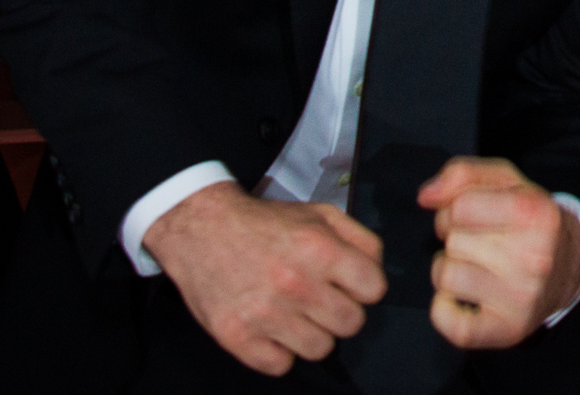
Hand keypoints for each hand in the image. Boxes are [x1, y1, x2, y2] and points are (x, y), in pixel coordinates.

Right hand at [142, 181, 386, 375]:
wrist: (201, 229)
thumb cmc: (266, 223)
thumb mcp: (321, 214)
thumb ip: (360, 240)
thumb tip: (377, 273)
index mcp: (320, 250)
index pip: (375, 290)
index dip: (365, 287)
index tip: (349, 283)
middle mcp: (296, 284)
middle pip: (351, 324)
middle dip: (341, 311)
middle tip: (321, 299)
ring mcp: (265, 315)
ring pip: (320, 349)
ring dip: (312, 333)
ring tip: (295, 312)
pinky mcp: (237, 338)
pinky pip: (281, 366)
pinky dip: (279, 351)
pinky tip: (271, 328)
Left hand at [420, 158, 579, 348]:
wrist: (568, 267)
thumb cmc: (528, 220)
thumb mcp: (506, 182)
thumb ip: (463, 175)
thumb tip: (425, 196)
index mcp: (535, 213)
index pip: (459, 207)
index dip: (453, 209)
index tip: (468, 216)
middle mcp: (534, 257)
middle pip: (452, 242)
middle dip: (456, 238)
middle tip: (478, 242)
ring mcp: (522, 297)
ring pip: (446, 276)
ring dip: (451, 270)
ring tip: (475, 267)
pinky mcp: (508, 329)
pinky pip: (449, 320)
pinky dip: (444, 309)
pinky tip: (465, 297)